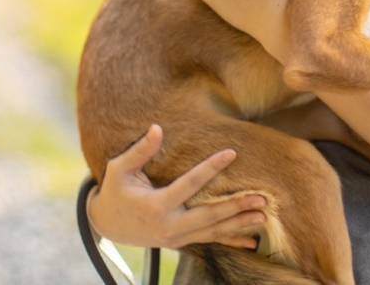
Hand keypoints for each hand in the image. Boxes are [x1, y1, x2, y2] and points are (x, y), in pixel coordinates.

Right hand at [86, 124, 267, 249]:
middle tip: (261, 198)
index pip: (189, 184)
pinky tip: (251, 242)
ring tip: (264, 217)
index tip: (231, 152)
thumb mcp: (119, 169)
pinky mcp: (180, 242)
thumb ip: (139, 151)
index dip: (211, 167)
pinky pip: (209, 241)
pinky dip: (230, 241)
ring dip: (239, 225)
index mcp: (155, 206)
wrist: (106, 225)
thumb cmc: (115, 192)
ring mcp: (176, 237)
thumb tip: (157, 128)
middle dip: (236, 207)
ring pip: (213, 232)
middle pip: (209, 216)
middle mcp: (169, 226)